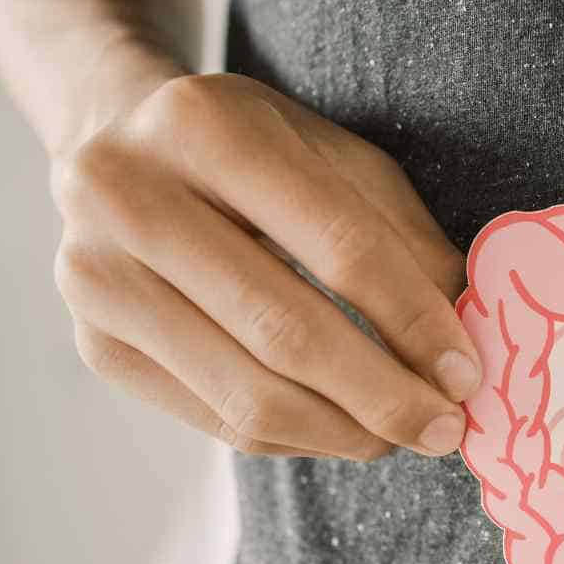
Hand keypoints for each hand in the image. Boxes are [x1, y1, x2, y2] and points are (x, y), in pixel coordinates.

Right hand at [50, 72, 480, 460]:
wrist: (117, 150)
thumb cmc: (254, 153)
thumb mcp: (338, 160)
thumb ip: (405, 239)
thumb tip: (467, 335)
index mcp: (204, 125)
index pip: (337, 243)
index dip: (412, 317)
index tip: (468, 373)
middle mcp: (127, 196)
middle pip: (285, 330)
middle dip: (385, 395)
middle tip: (448, 429)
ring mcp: (96, 278)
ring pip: (248, 392)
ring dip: (346, 432)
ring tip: (405, 438)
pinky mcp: (95, 347)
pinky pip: (219, 421)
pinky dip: (298, 438)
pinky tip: (344, 431)